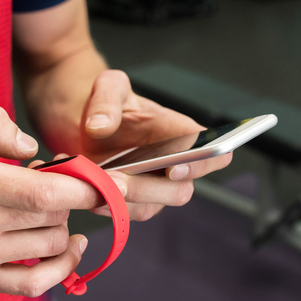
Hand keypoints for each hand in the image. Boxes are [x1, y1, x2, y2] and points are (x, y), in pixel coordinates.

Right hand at [0, 105, 104, 296]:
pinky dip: (60, 269)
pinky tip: (70, 247)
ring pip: (48, 245)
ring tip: (51, 205)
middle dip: (72, 196)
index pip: (43, 192)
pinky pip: (30, 285)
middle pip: (52, 216)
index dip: (86, 187)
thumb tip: (32, 148)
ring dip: (63, 223)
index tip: (106, 178)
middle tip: (61, 179)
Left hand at [80, 70, 231, 220]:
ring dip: (122, 200)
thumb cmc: (109, 104)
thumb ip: (106, 100)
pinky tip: (86, 191)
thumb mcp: (108, 87)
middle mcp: (175, 166)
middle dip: (148, 189)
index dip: (203, 165)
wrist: (85, 125)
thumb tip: (100, 126)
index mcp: (182, 134)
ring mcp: (155, 188)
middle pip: (180, 191)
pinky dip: (105, 205)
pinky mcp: (132, 202)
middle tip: (117, 180)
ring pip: (149, 207)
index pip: (216, 154)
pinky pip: (124, 213)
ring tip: (94, 184)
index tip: (173, 168)